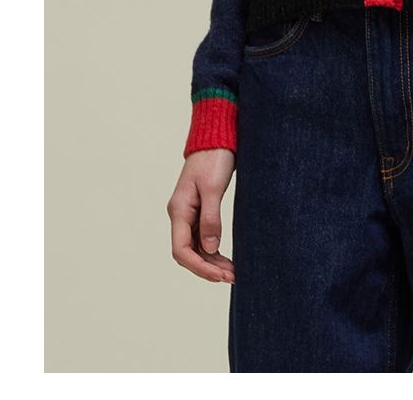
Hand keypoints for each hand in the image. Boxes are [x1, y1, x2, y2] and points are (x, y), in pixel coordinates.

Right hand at [167, 149, 236, 282]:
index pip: (182, 250)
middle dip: (208, 268)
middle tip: (232, 277)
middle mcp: (180, 215)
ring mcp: (189, 213)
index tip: (220, 276)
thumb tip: (211, 249)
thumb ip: (211, 218)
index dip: (200, 267)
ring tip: (233, 272)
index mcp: (179, 210)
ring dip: (212, 262)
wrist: (216, 136)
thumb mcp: (213, 187)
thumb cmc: (214, 158)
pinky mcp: (199, 209)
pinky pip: (203, 237)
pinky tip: (226, 258)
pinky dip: (213, 250)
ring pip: (196, 247)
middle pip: (188, 253)